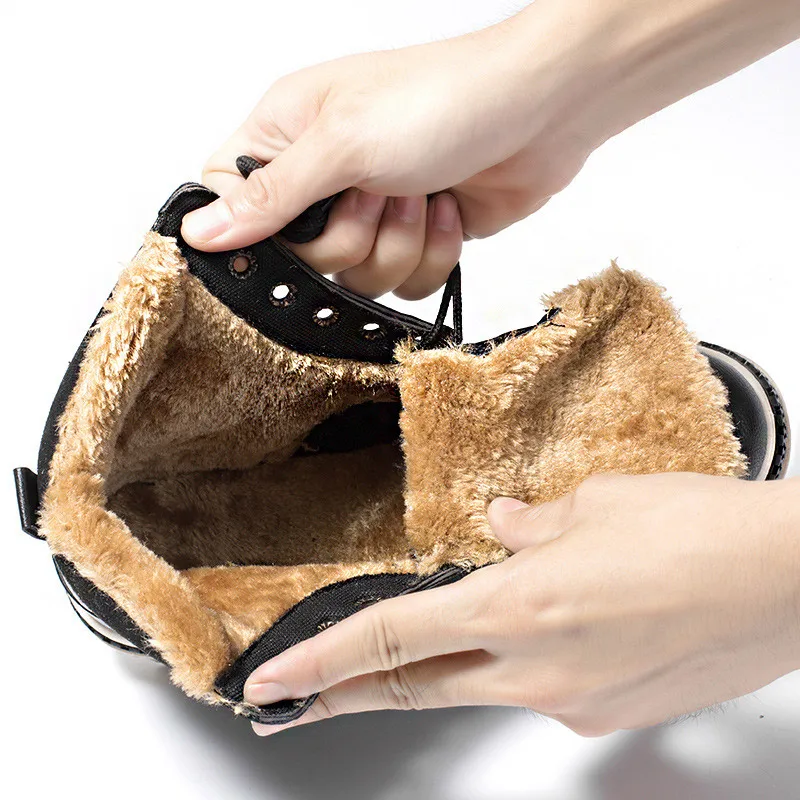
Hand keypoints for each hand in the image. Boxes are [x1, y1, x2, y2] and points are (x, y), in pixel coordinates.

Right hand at [181, 9, 597, 298]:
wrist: (541, 109)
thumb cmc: (443, 99)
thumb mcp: (341, 144)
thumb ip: (270, 198)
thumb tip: (200, 231)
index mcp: (287, 137)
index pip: (231, 201)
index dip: (253, 229)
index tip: (294, 225)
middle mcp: (325, 178)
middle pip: (301, 260)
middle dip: (350, 238)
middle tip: (377, 192)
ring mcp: (371, 213)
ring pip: (355, 279)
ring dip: (397, 245)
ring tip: (421, 193)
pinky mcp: (413, 239)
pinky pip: (402, 286)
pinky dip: (431, 255)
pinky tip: (446, 210)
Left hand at [243, 473, 799, 736]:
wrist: (793, 581)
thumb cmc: (703, 532)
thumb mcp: (597, 503)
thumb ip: (533, 526)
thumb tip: (503, 526)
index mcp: (521, 606)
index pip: (391, 638)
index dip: (320, 661)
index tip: (272, 679)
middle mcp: (538, 670)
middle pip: (416, 682)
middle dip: (347, 689)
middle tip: (299, 693)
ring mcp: (572, 704)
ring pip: (480, 684)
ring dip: (451, 662)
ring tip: (456, 628)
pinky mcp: (607, 717)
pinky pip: (542, 687)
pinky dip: (528, 656)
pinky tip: (561, 624)